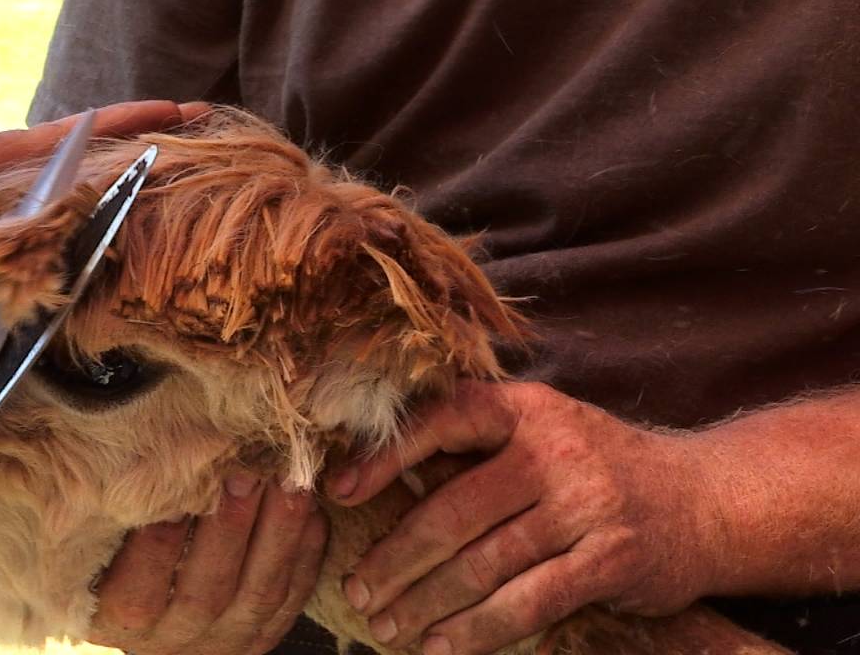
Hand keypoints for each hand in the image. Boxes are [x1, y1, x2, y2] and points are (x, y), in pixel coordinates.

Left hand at [0, 100, 204, 355]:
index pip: (40, 145)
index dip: (107, 132)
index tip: (174, 119)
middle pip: (66, 163)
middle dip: (134, 151)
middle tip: (212, 144)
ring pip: (49, 198)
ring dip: (110, 194)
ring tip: (184, 206)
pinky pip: (22, 233)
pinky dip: (67, 234)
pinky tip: (98, 259)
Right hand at [88, 474, 327, 654]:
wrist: (159, 618)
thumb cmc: (119, 560)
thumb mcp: (103, 546)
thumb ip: (116, 513)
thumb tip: (127, 454)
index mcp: (120, 620)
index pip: (138, 593)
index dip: (159, 544)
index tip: (176, 489)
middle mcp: (172, 641)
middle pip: (206, 591)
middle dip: (230, 527)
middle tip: (246, 470)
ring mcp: (224, 642)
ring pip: (258, 594)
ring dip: (278, 533)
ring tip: (289, 480)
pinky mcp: (263, 635)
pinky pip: (292, 598)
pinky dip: (306, 553)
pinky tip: (312, 509)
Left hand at [326, 381, 719, 654]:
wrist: (703, 501)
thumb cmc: (596, 467)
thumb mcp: (540, 433)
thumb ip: (473, 450)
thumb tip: (377, 476)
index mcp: (524, 408)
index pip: (441, 420)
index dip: (384, 457)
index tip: (337, 492)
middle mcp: (554, 448)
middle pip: (453, 509)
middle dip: (395, 558)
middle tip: (357, 590)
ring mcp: (586, 504)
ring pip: (483, 563)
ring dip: (425, 603)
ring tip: (387, 627)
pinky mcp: (611, 559)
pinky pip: (528, 602)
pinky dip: (478, 630)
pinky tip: (442, 647)